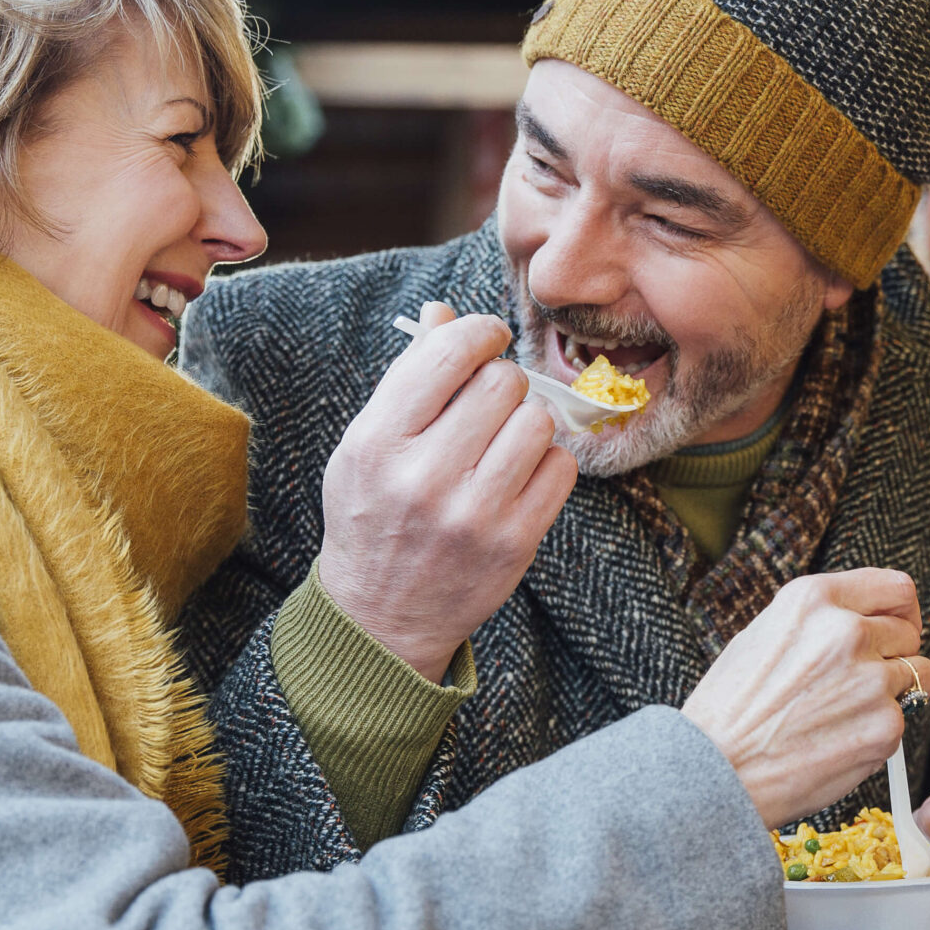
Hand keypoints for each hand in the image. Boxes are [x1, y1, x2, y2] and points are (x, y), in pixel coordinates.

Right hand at [317, 300, 576, 680]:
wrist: (382, 616)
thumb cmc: (374, 516)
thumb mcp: (367, 445)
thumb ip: (407, 379)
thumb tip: (443, 312)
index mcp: (378, 442)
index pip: (449, 353)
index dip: (479, 332)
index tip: (487, 337)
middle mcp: (424, 477)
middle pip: (502, 382)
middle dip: (502, 382)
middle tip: (489, 403)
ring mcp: (474, 513)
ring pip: (537, 421)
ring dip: (527, 422)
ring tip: (502, 443)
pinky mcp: (515, 542)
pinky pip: (561, 468)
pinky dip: (547, 463)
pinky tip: (520, 476)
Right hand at [680, 569, 929, 828]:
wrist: (716, 771)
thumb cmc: (729, 711)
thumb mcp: (764, 635)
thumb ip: (819, 621)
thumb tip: (862, 621)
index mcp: (813, 600)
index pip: (896, 589)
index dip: (902, 611)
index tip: (899, 626)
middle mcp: (846, 632)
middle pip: (909, 633)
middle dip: (893, 656)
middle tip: (859, 682)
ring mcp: (870, 680)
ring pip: (918, 676)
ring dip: (891, 693)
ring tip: (843, 714)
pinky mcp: (884, 726)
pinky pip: (901, 721)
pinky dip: (878, 732)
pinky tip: (836, 740)